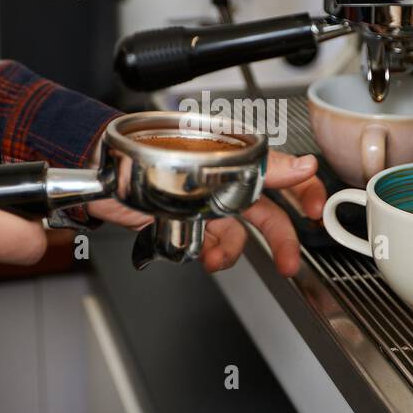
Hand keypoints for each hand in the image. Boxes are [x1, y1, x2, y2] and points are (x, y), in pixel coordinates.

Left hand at [88, 151, 325, 275]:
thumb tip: (304, 164)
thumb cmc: (143, 151)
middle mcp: (224, 177)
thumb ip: (262, 165)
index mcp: (232, 154)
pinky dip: (212, 253)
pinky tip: (204, 257)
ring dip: (233, 251)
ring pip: (238, 232)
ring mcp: (207, 201)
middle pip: (267, 209)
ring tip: (219, 260)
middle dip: (280, 239)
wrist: (97, 174)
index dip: (304, 189)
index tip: (315, 211)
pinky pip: (212, 242)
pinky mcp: (189, 220)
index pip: (281, 169)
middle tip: (289, 262)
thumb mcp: (209, 159)